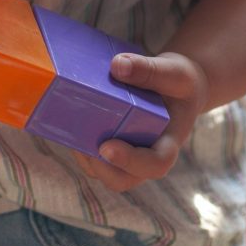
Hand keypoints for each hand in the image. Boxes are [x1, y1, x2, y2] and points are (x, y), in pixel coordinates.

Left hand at [76, 52, 207, 191]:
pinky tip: (67, 122)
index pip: (156, 164)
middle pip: (122, 179)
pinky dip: (77, 145)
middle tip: (82, 143)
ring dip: (83, 156)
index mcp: (168, 143)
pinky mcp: (109, 147)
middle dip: (100, 167)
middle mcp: (145, 156)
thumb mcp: (174, 71)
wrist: (174, 88)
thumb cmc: (178, 83)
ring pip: (101, 171)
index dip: (130, 161)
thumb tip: (117, 66)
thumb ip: (150, 70)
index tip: (107, 147)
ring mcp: (126, 155)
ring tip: (71, 129)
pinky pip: (91, 157)